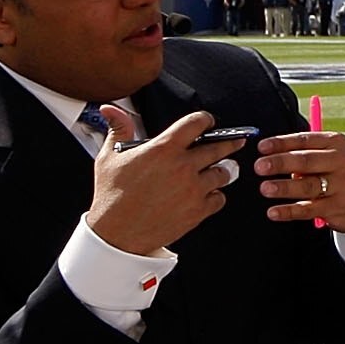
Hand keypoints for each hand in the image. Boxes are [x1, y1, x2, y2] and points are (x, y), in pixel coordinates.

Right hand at [86, 106, 244, 256]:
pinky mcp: (198, 210)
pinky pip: (219, 198)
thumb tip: (111, 110)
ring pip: (223, 173)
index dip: (206, 119)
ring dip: (221, 170)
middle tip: (235, 142)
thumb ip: (119, 129)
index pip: (196, 123)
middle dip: (229, 143)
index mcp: (163, 149)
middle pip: (219, 148)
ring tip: (216, 170)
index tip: (208, 122)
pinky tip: (207, 194)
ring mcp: (193, 189)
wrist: (116, 233)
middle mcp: (182, 167)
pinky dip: (215, 196)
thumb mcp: (109, 157)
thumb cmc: (112, 196)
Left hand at [253, 131, 344, 231]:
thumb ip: (305, 153)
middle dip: (280, 163)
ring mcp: (341, 186)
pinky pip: (308, 209)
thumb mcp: (331, 157)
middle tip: (259, 167)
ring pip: (308, 185)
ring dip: (284, 187)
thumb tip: (269, 155)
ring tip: (265, 188)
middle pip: (306, 160)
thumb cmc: (340, 176)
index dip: (281, 143)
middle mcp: (341, 162)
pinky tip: (274, 212)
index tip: (261, 147)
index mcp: (336, 143)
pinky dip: (289, 211)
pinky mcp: (336, 207)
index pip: (304, 140)